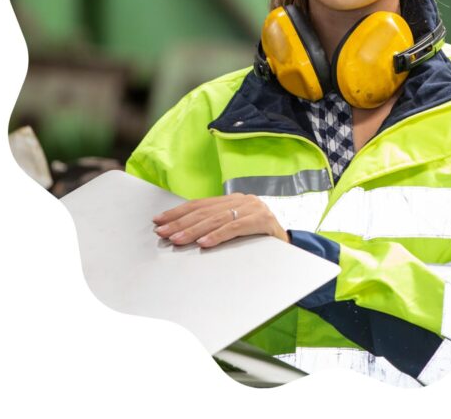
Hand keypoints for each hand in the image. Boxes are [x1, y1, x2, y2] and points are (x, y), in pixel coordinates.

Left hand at [152, 193, 289, 247]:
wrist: (290, 250)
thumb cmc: (258, 242)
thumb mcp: (234, 230)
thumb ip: (215, 226)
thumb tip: (181, 233)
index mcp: (233, 200)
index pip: (200, 204)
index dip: (179, 212)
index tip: (159, 221)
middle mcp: (243, 200)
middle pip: (206, 211)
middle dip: (181, 223)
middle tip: (163, 233)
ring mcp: (254, 208)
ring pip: (218, 219)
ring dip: (195, 231)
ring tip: (178, 240)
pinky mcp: (263, 220)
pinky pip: (236, 228)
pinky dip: (218, 236)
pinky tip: (204, 243)